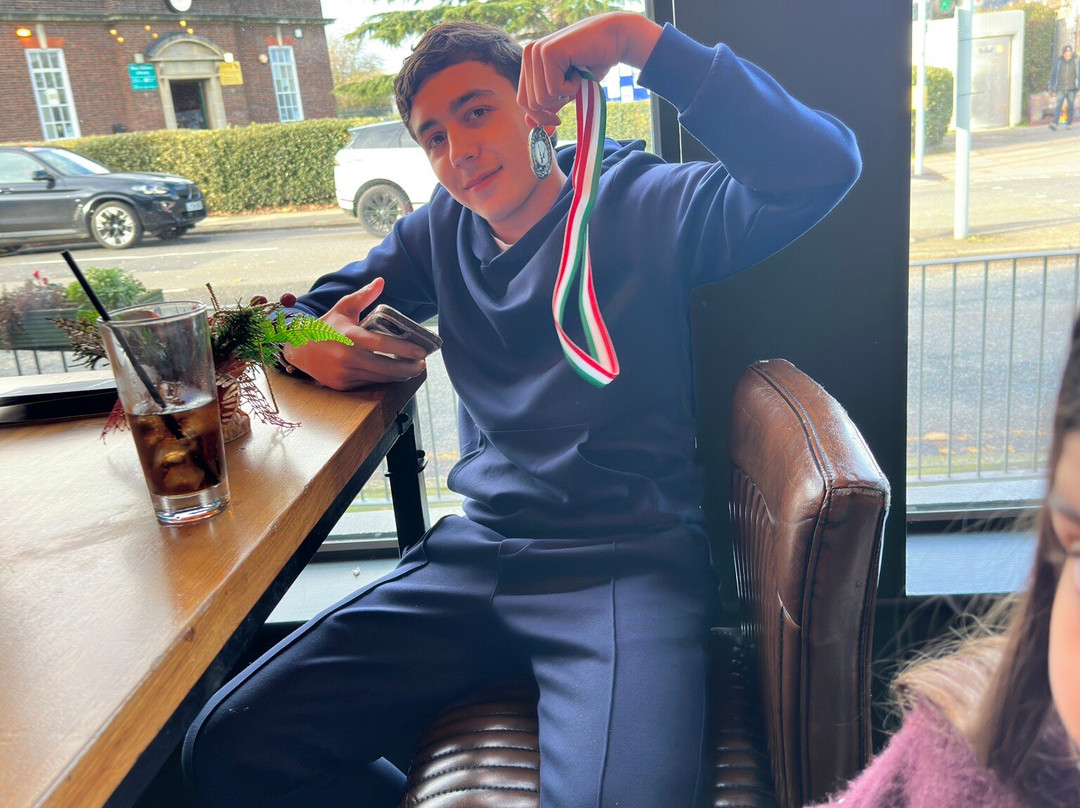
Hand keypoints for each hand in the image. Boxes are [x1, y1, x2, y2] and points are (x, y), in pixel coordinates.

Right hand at [283, 278, 427, 390]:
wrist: (298, 349)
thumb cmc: (326, 326)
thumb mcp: (343, 308)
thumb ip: (363, 296)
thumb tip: (381, 281)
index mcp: (350, 336)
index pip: (383, 344)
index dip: (405, 349)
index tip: (422, 351)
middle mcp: (347, 357)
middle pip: (386, 367)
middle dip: (408, 368)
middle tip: (422, 363)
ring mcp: (344, 373)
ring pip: (379, 378)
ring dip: (399, 375)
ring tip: (413, 369)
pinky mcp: (342, 385)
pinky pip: (368, 383)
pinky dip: (382, 379)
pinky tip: (394, 375)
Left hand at [518, 12, 662, 127]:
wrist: (615, 40)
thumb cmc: (593, 62)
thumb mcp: (567, 89)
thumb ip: (548, 103)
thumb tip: (529, 125)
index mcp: (529, 61)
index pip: (523, 100)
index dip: (538, 116)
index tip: (557, 121)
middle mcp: (529, 54)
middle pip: (530, 103)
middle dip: (553, 107)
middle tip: (572, 92)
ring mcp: (537, 52)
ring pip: (541, 98)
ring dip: (565, 94)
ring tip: (576, 74)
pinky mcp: (548, 52)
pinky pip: (554, 89)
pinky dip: (571, 87)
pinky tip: (579, 69)